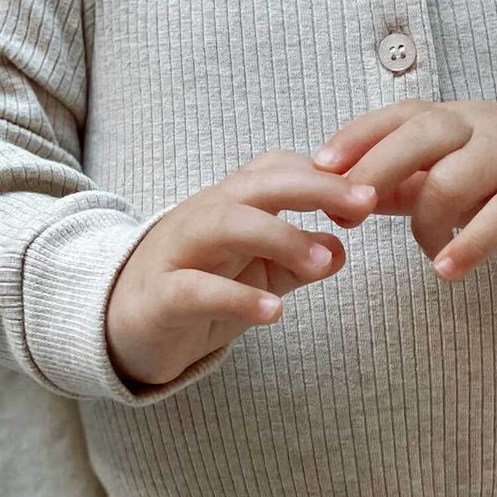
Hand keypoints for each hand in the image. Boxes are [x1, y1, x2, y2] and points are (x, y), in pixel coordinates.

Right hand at [105, 149, 377, 388]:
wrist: (121, 326)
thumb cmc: (198, 290)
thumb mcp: (257, 273)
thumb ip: (298, 260)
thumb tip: (342, 247)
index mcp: (232, 205)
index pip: (279, 170)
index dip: (328, 176)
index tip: (375, 194)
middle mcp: (205, 217)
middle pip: (258, 184)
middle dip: (314, 188)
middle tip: (365, 205)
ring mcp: (178, 253)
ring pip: (227, 224)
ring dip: (280, 237)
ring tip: (322, 260)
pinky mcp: (159, 297)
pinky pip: (196, 289)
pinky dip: (237, 297)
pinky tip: (274, 311)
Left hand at [311, 100, 496, 282]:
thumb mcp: (451, 166)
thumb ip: (399, 179)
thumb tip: (333, 196)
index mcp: (454, 117)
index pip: (400, 116)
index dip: (358, 136)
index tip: (320, 166)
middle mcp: (483, 128)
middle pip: (423, 135)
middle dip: (378, 169)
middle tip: (351, 210)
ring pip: (454, 181)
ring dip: (425, 224)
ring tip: (427, 249)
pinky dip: (466, 246)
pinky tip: (446, 269)